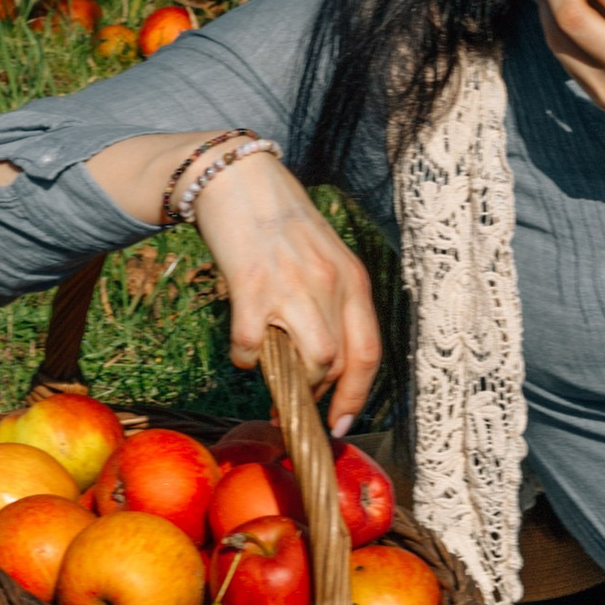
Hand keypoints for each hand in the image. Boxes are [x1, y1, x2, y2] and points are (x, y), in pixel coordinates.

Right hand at [191, 152, 383, 434]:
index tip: (339, 425)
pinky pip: (252, 347)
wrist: (237, 178)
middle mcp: (329, 284)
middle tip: (292, 400)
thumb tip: (324, 360)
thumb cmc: (279, 220)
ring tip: (270, 370)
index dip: (355, 398)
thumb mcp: (324, 256)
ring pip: (308, 361)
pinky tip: (242, 343)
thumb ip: (331, 300)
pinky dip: (245, 358)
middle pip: (338, 364)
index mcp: (352, 279)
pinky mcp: (252, 288)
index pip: (368, 353)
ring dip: (287, 379)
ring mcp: (292, 286)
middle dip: (315, 393)